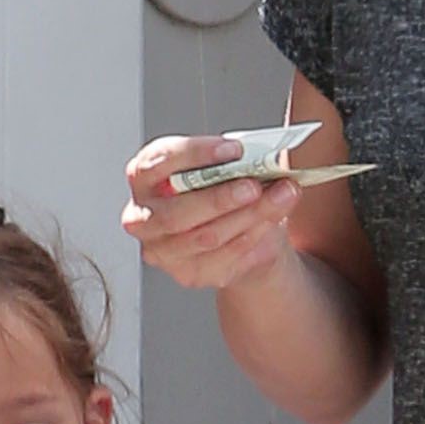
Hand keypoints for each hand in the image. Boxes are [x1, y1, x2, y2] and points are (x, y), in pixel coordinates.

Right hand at [122, 137, 301, 292]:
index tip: (234, 150)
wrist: (234, 232)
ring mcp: (162, 250)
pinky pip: (224, 257)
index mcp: (143, 177)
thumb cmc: (219, 189)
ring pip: (206, 237)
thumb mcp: (223, 167)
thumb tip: (264, 158)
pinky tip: (272, 219)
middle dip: (220, 198)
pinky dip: (253, 235)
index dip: (195, 154)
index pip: (158, 162)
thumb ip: (233, 162)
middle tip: (254, 186)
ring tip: (281, 196)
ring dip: (249, 216)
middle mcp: (142, 217)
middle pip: (176, 213)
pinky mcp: (188, 273)